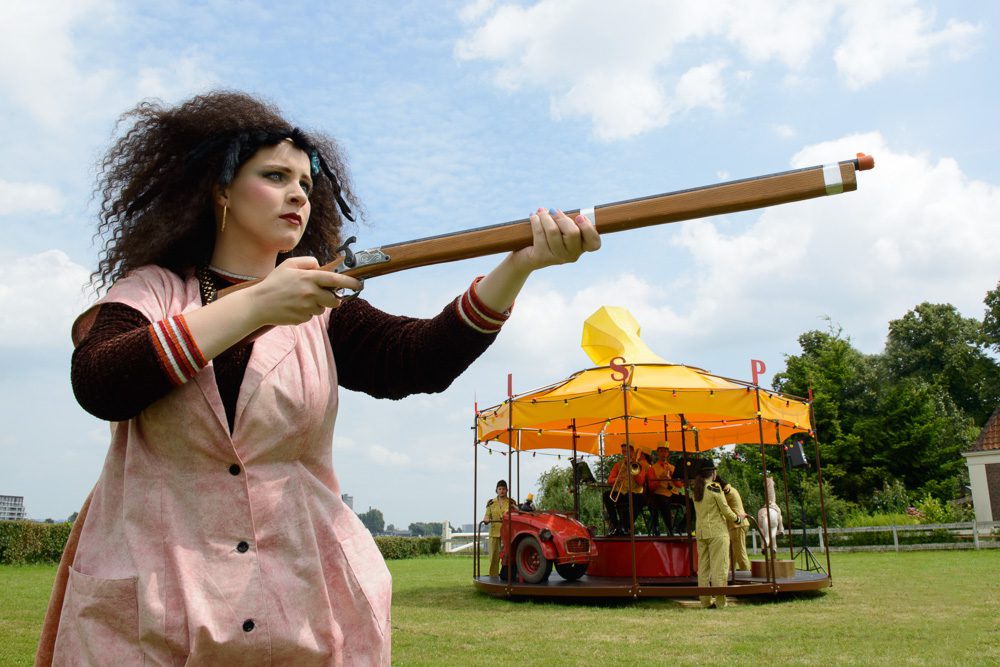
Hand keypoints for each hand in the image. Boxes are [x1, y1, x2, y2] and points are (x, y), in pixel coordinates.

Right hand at [247, 256, 361, 326]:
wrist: (258, 304)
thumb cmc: (274, 283)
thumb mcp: (289, 265)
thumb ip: (308, 262)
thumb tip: (321, 266)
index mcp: (309, 278)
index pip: (336, 280)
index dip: (351, 282)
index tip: (360, 284)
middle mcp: (311, 293)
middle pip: (335, 301)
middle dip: (334, 299)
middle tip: (324, 295)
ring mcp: (307, 307)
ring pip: (322, 309)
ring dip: (317, 305)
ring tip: (300, 299)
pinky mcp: (302, 319)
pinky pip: (311, 316)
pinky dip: (306, 312)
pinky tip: (294, 307)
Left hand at [510, 208, 600, 272]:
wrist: (526, 256)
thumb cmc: (549, 236)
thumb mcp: (562, 227)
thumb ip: (566, 220)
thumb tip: (555, 212)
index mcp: (582, 247)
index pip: (594, 243)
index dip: (588, 229)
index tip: (579, 217)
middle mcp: (572, 255)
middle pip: (573, 232)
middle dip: (561, 217)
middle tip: (553, 211)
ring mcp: (558, 258)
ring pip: (553, 231)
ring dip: (545, 216)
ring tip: (541, 211)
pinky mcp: (542, 258)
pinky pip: (540, 234)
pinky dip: (536, 221)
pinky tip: (533, 217)